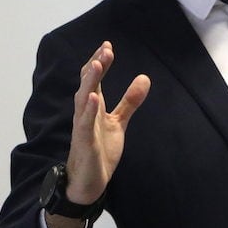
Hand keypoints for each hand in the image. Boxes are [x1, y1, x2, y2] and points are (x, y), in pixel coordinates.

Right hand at [47, 41, 149, 227]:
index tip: (107, 45)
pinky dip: (88, 109)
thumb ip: (129, 101)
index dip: (100, 62)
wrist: (88, 182)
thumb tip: (144, 78)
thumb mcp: (119, 122)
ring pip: (83, 99)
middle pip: (88, 84)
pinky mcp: (84, 142)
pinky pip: (85, 123)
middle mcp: (85, 113)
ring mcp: (83, 127)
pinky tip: (93, 97)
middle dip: (96, 66)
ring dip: (90, 81)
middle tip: (106, 49)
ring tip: (97, 64)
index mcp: (93, 107)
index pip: (94, 79)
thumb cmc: (99, 150)